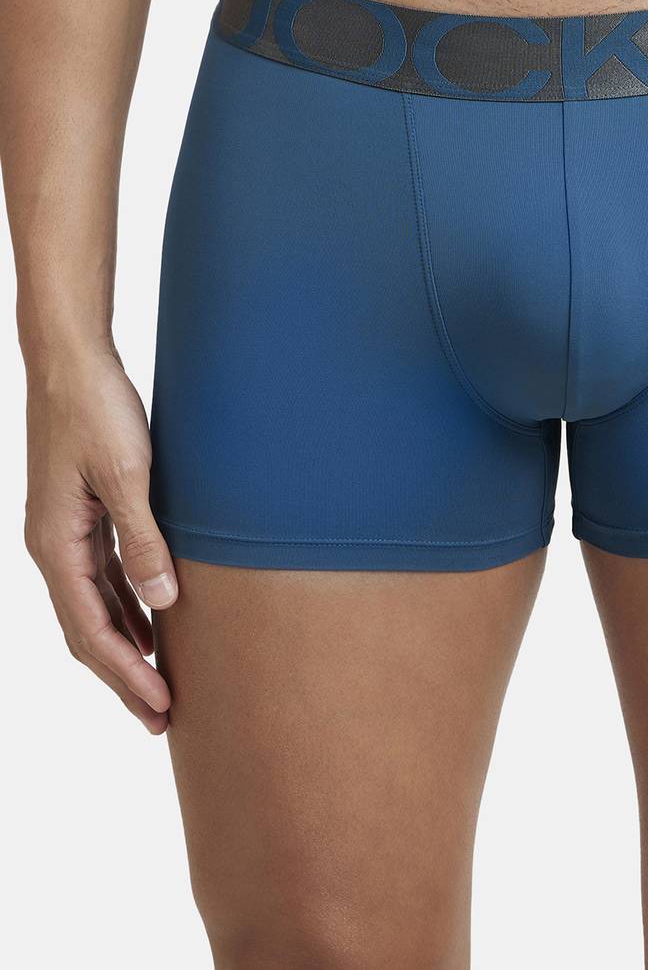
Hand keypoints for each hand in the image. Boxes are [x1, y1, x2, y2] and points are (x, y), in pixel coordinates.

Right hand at [23, 345, 177, 732]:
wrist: (71, 361)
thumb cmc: (98, 410)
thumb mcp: (128, 475)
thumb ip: (145, 541)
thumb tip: (163, 604)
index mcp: (55, 545)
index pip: (91, 631)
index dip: (127, 673)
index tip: (161, 706)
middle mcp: (52, 547)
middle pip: (87, 631)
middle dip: (123, 676)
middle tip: (162, 718)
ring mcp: (63, 532)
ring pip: (94, 607)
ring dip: (125, 646)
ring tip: (159, 683)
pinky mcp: (80, 515)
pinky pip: (101, 577)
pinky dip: (124, 606)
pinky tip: (150, 620)